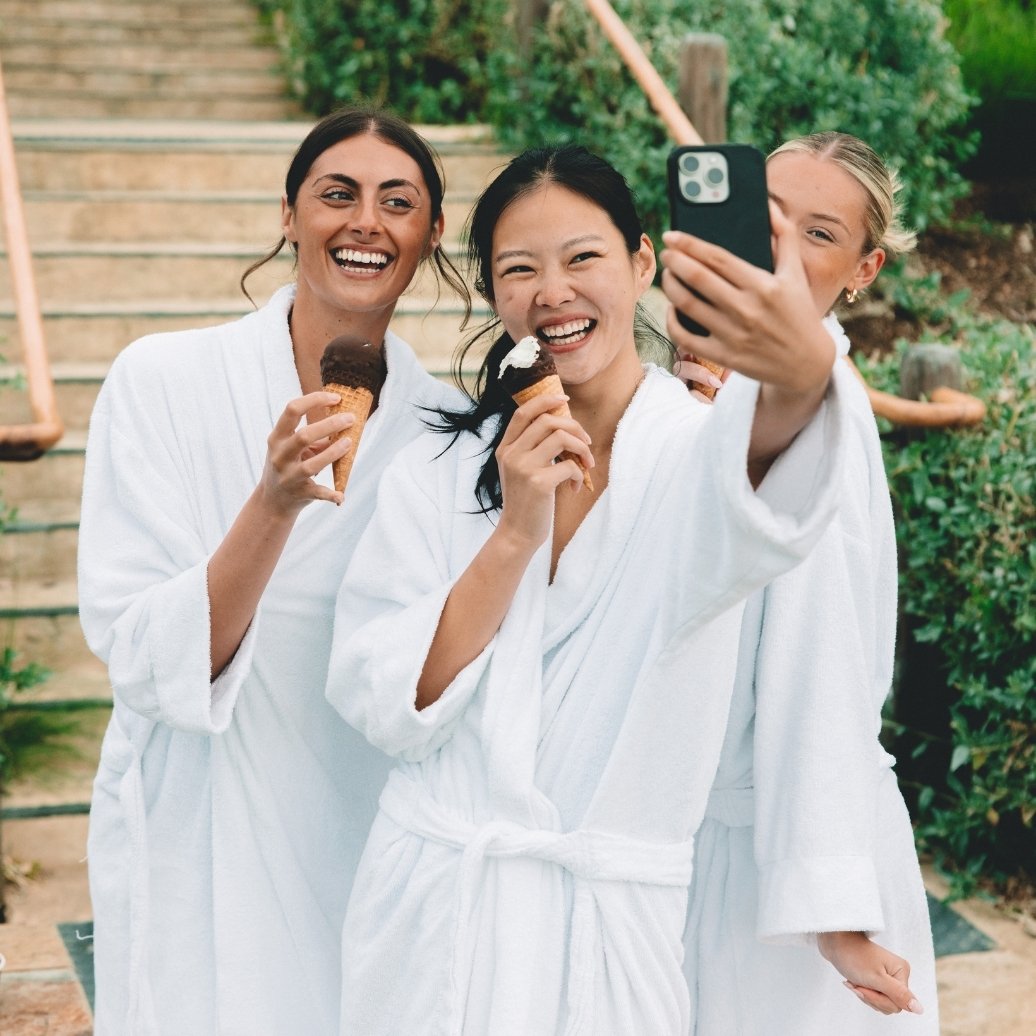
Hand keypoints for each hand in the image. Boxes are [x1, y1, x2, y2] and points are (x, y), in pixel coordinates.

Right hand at [258, 391, 355, 513]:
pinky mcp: (300, 494)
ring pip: (312, 464)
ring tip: (349, 442)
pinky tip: (341, 495)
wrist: (272, 500)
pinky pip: (318, 493)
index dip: (315, 400)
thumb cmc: (288, 466)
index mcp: (277, 438)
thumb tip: (344, 422)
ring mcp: (288, 476)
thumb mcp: (294, 448)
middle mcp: (280, 455)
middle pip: (304, 436)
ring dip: (334, 452)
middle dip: (330, 424)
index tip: (336, 398)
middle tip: (350, 418)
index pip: (292, 410)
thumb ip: (315, 437)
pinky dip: (331, 494)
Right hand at [495, 391, 593, 551]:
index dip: (545, 400)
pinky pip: (569, 465)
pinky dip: (579, 474)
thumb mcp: (520, 470)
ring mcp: (523, 467)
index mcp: (505, 448)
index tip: (564, 399)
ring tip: (586, 464)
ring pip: (561, 437)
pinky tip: (575, 487)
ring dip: (581, 448)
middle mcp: (511, 454)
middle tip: (586, 442)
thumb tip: (563, 425)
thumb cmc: (526, 501)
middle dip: (574, 427)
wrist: (517, 533)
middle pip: (547, 421)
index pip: (523, 412)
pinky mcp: (538, 483)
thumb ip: (532, 448)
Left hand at [659, 202, 833, 399]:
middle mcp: (746, 309)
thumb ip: (784, 235)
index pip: (717, 258)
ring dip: (670, 285)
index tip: (673, 235)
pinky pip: (686, 336)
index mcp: (763, 284)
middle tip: (666, 252)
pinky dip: (673, 319)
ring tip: (667, 274)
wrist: (806, 364)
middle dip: (675, 261)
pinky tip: (673, 307)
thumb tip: (768, 204)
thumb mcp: (796, 273)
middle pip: (698, 278)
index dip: (690, 244)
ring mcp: (733, 335)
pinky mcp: (724, 356)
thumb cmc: (799, 313)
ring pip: (687, 305)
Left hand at [816, 931, 923, 1016]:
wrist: (833, 941)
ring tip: (854, 981)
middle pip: (891, 1004)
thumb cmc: (854, 956)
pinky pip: (873, 996)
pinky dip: (862, 992)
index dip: (879, 999)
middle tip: (857, 984)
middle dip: (871, 997)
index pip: (899, 1004)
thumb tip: (920, 1010)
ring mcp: (887, 977)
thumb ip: (899, 995)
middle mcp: (897, 975)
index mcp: (902, 972)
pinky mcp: (876, 978)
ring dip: (865, 995)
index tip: (863, 987)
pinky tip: (852, 982)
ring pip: (881, 1002)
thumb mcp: (876, 978)